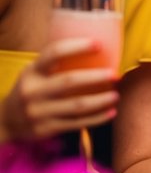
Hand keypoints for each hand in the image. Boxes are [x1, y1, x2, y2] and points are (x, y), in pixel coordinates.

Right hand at [0, 38, 117, 142]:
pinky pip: (77, 123)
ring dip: (100, 100)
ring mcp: (38, 111)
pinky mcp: (46, 128)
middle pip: (68, 81)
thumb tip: (97, 45)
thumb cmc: (32, 89)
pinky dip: (97, 119)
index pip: (53, 53)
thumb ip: (56, 63)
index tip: (99, 44)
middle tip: (115, 74)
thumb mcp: (35, 72)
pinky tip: (111, 113)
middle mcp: (33, 91)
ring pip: (76, 106)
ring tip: (116, 95)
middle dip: (95, 77)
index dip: (77, 47)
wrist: (7, 121)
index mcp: (31, 71)